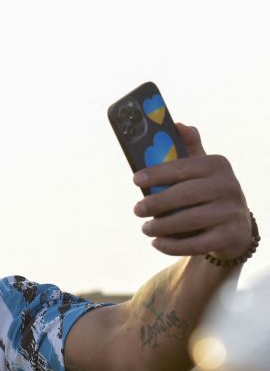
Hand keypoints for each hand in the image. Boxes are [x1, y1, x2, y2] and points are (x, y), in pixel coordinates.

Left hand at [133, 123, 250, 259]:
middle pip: (185, 195)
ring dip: (162, 226)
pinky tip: (157, 243)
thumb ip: (188, 148)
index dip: (157, 173)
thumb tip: (178, 125)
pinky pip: (197, 243)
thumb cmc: (206, 192)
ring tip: (146, 228)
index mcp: (217, 165)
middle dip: (156, 203)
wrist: (234, 226)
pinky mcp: (231, 235)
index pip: (183, 167)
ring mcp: (232, 212)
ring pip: (190, 220)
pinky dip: (173, 245)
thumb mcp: (200, 169)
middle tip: (137, 209)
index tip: (135, 179)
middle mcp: (229, 186)